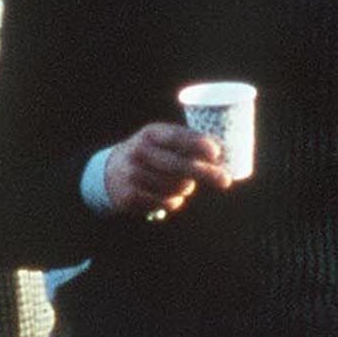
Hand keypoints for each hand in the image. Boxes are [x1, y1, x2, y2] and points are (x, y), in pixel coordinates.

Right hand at [104, 122, 232, 217]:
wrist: (111, 172)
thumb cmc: (151, 154)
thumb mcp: (162, 141)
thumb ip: (189, 143)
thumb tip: (226, 152)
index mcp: (151, 133)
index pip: (176, 137)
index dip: (197, 144)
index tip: (216, 153)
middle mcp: (139, 151)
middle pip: (178, 165)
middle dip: (206, 173)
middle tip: (225, 181)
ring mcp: (133, 174)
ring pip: (175, 187)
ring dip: (187, 188)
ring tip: (185, 184)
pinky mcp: (130, 196)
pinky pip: (166, 202)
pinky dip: (175, 201)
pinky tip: (170, 196)